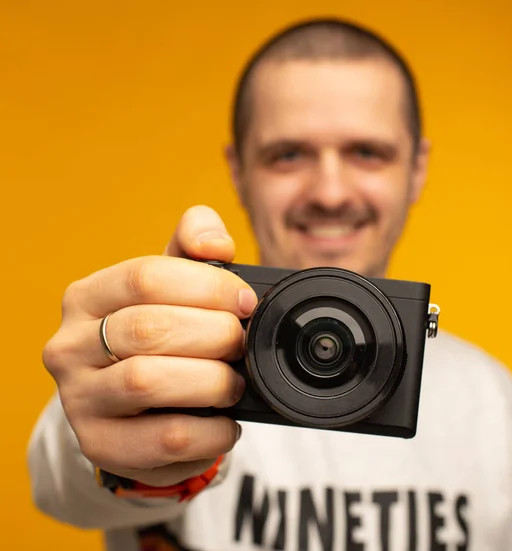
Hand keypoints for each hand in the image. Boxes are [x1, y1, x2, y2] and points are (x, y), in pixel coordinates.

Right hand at [42, 206, 257, 486]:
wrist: (132, 406)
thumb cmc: (159, 334)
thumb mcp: (174, 284)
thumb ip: (196, 246)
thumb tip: (215, 243)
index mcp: (87, 297)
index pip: (146, 276)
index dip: (209, 286)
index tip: (246, 302)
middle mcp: (70, 346)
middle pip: (149, 328)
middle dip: (215, 335)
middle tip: (241, 344)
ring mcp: (79, 399)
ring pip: (148, 382)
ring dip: (211, 381)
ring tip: (233, 383)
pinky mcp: (101, 445)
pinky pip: (164, 438)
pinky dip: (210, 431)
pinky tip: (224, 423)